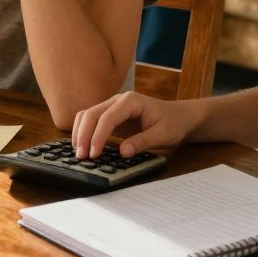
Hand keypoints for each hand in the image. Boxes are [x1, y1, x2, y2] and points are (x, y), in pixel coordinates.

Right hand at [71, 91, 195, 159]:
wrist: (178, 117)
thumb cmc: (173, 124)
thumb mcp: (162, 135)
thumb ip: (142, 142)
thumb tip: (123, 152)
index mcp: (131, 101)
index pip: (108, 117)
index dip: (98, 136)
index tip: (94, 154)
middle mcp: (118, 100)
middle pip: (92, 114)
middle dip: (84, 135)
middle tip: (81, 156)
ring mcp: (112, 107)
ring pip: (87, 115)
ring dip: (80, 133)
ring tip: (78, 153)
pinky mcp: (110, 116)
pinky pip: (91, 121)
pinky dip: (84, 132)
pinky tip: (82, 146)